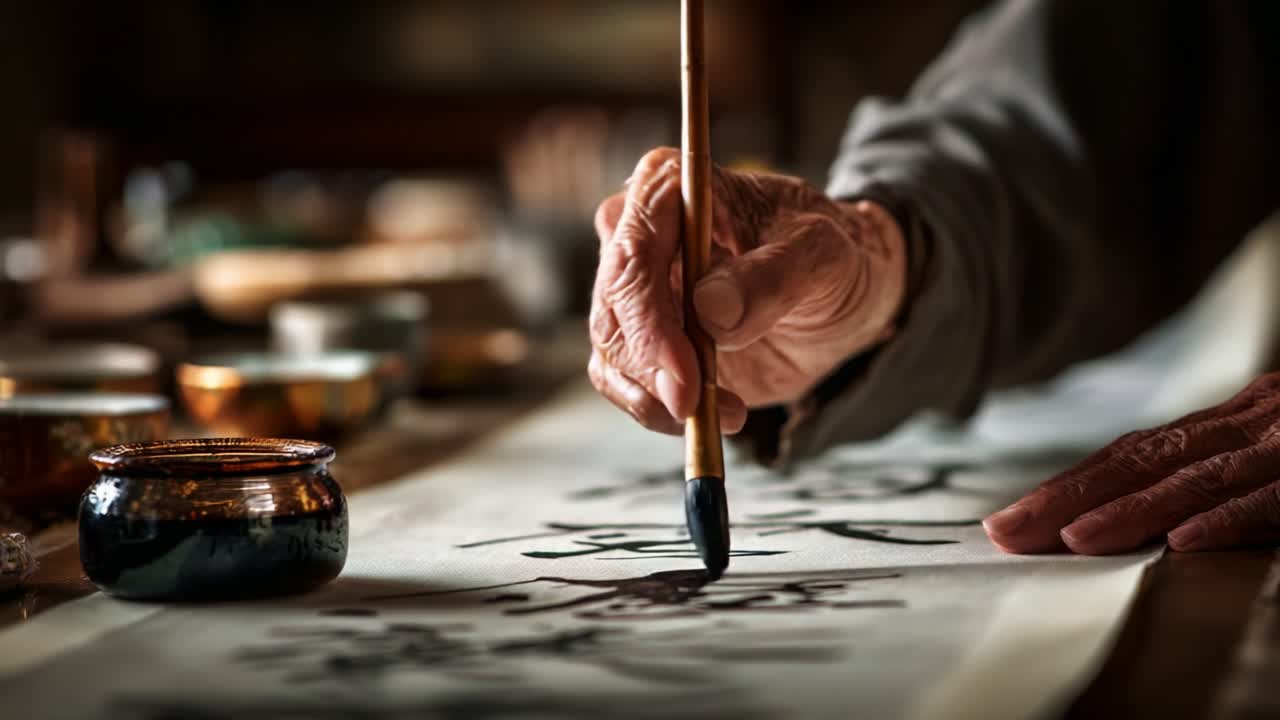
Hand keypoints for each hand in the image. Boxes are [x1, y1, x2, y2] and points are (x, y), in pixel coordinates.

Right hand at [589, 147, 906, 434]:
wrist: (836, 294)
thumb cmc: (826, 254)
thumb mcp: (821, 255)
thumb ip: (771, 277)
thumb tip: (710, 309)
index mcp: (672, 186)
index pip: (635, 250)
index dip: (649, 319)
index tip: (683, 376)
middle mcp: (638, 232)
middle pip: (613, 305)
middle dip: (649, 365)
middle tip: (694, 405)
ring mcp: (635, 288)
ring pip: (611, 349)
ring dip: (656, 394)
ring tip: (725, 408)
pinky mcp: (640, 337)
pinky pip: (622, 380)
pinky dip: (655, 408)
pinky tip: (708, 413)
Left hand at [985, 372, 1279, 554]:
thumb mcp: (1269, 449)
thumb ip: (1213, 470)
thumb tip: (1150, 518)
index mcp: (1227, 423)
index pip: (1131, 456)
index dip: (1067, 486)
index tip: (1008, 520)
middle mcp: (1246, 424)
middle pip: (1143, 462)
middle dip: (1069, 498)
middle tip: (1007, 532)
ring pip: (1195, 477)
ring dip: (1132, 509)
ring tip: (1072, 539)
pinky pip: (1272, 496)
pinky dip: (1226, 517)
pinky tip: (1181, 540)